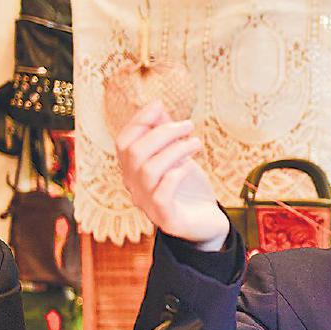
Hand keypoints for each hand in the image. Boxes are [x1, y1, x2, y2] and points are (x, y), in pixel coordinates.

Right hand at [116, 101, 228, 249]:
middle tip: (188, 125)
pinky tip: (189, 167)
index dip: (138, 121)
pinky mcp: (166, 219)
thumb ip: (166, 136)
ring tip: (195, 143)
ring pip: (148, 170)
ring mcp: (147, 204)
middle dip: (162, 133)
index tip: (159, 105)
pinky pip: (162, 194)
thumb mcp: (178, 157)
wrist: (206, 223)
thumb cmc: (189, 188)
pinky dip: (175, 175)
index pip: (123, 142)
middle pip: (134, 152)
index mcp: (133, 170)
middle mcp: (134, 187)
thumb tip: (157, 107)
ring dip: (174, 150)